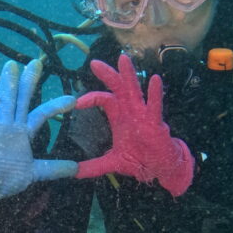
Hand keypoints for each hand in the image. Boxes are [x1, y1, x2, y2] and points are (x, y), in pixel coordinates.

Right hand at [0, 59, 77, 202]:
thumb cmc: (7, 179)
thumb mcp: (35, 173)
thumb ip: (53, 168)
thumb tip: (76, 168)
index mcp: (23, 133)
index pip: (41, 114)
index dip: (55, 105)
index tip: (72, 99)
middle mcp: (12, 126)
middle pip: (21, 99)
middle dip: (27, 81)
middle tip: (35, 62)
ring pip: (5, 101)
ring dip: (7, 83)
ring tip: (11, 65)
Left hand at [75, 54, 193, 196]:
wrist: (159, 168)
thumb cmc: (138, 159)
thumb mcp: (112, 163)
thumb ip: (93, 166)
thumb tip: (74, 172)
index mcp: (119, 116)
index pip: (104, 99)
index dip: (90, 98)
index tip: (76, 103)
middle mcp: (130, 110)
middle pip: (117, 87)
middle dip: (107, 74)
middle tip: (94, 63)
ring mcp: (143, 114)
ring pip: (135, 90)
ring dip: (129, 75)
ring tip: (123, 59)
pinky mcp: (155, 122)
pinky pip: (155, 105)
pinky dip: (155, 93)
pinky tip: (155, 80)